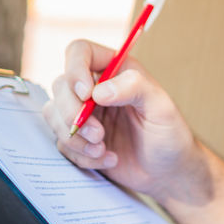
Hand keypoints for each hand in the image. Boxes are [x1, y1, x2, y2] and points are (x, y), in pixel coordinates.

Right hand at [42, 39, 207, 203]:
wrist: (167, 171)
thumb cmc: (169, 134)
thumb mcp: (161, 107)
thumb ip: (135, 88)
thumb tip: (98, 91)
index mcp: (115, 69)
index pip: (80, 52)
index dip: (75, 69)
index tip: (86, 94)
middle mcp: (95, 88)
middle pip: (61, 85)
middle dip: (73, 113)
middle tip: (99, 135)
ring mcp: (84, 113)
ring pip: (54, 114)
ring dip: (75, 137)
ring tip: (102, 150)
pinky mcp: (79, 138)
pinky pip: (62, 142)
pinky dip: (81, 155)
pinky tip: (107, 159)